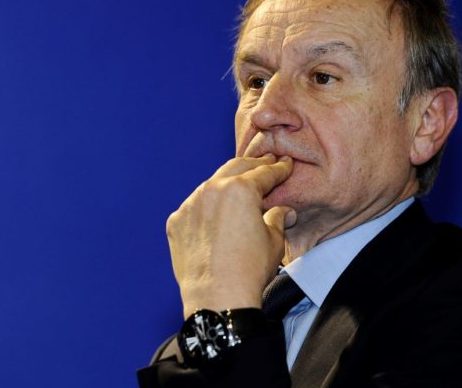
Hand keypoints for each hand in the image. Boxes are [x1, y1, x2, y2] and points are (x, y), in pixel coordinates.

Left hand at [166, 154, 295, 317]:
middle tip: (265, 164)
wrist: (216, 299)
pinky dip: (206, 208)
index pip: (263, 173)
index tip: (285, 164)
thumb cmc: (248, 271)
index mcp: (240, 191)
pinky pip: (194, 208)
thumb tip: (283, 211)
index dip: (278, 169)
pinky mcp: (176, 222)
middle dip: (253, 165)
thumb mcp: (274, 242)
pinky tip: (215, 216)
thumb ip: (277, 218)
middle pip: (235, 169)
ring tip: (238, 188)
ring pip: (211, 186)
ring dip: (226, 185)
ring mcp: (189, 206)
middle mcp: (211, 191)